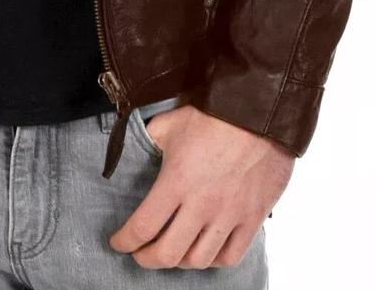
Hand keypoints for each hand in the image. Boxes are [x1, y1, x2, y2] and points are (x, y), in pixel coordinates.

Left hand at [109, 104, 294, 268]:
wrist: (258, 113)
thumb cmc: (212, 116)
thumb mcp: (169, 124)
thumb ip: (149, 140)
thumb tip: (136, 148)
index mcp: (176, 181)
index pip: (142, 226)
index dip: (124, 240)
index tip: (118, 242)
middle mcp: (202, 204)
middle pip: (168, 253)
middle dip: (147, 259)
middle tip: (140, 254)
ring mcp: (229, 214)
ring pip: (199, 260)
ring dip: (179, 262)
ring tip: (171, 253)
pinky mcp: (253, 218)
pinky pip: (231, 256)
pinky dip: (213, 261)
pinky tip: (204, 251)